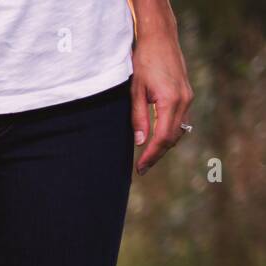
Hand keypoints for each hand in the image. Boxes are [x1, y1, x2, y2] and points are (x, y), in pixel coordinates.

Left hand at [130, 3, 193, 174]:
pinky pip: (181, 120)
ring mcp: (187, 97)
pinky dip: (170, 132)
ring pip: (179, 130)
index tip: (141, 168)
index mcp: (170, 101)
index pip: (163, 137)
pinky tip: (158, 139)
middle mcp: (183, 100)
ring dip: (164, 145)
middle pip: (173, 137)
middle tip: (142, 168)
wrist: (160, 39)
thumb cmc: (144, 62)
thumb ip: (138, 117)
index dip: (152, 155)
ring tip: (148, 158)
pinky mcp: (186, 94)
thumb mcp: (135, 90)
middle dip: (157, 154)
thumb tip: (141, 142)